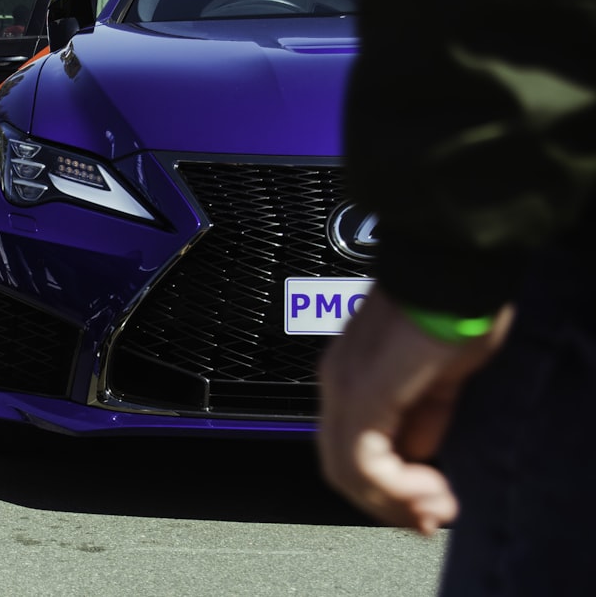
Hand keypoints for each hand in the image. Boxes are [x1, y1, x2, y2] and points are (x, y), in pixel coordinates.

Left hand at [318, 286, 512, 534]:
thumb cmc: (450, 308)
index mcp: (348, 376)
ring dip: (393, 502)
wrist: (449, 268)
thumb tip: (418, 456)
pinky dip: (394, 487)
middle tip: (432, 517)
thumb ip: (423, 418)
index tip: (429, 506)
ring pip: (345, 472)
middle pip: (341, 469)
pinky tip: (427, 486)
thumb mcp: (439, 380)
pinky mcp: (361, 393)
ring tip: (435, 505)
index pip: (349, 450)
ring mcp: (342, 386)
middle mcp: (335, 382)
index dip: (386, 490)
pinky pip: (362, 460)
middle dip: (389, 505)